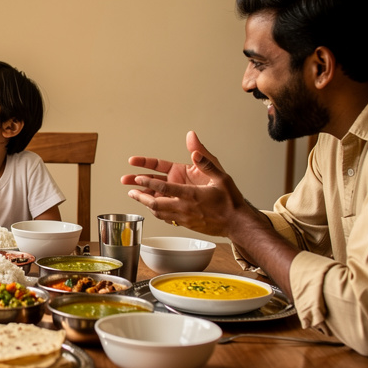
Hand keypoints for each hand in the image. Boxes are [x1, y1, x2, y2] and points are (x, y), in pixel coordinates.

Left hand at [121, 131, 247, 235]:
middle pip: (156, 203)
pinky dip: (158, 212)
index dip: (149, 182)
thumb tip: (193, 142)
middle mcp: (185, 208)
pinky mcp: (186, 225)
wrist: (237, 224)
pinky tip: (153, 208)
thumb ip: (205, 160)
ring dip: (146, 205)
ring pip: (159, 213)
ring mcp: (185, 218)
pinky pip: (167, 219)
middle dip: (141, 197)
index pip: (165, 188)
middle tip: (130, 191)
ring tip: (136, 197)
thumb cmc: (231, 200)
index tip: (137, 177)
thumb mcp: (221, 176)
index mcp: (192, 194)